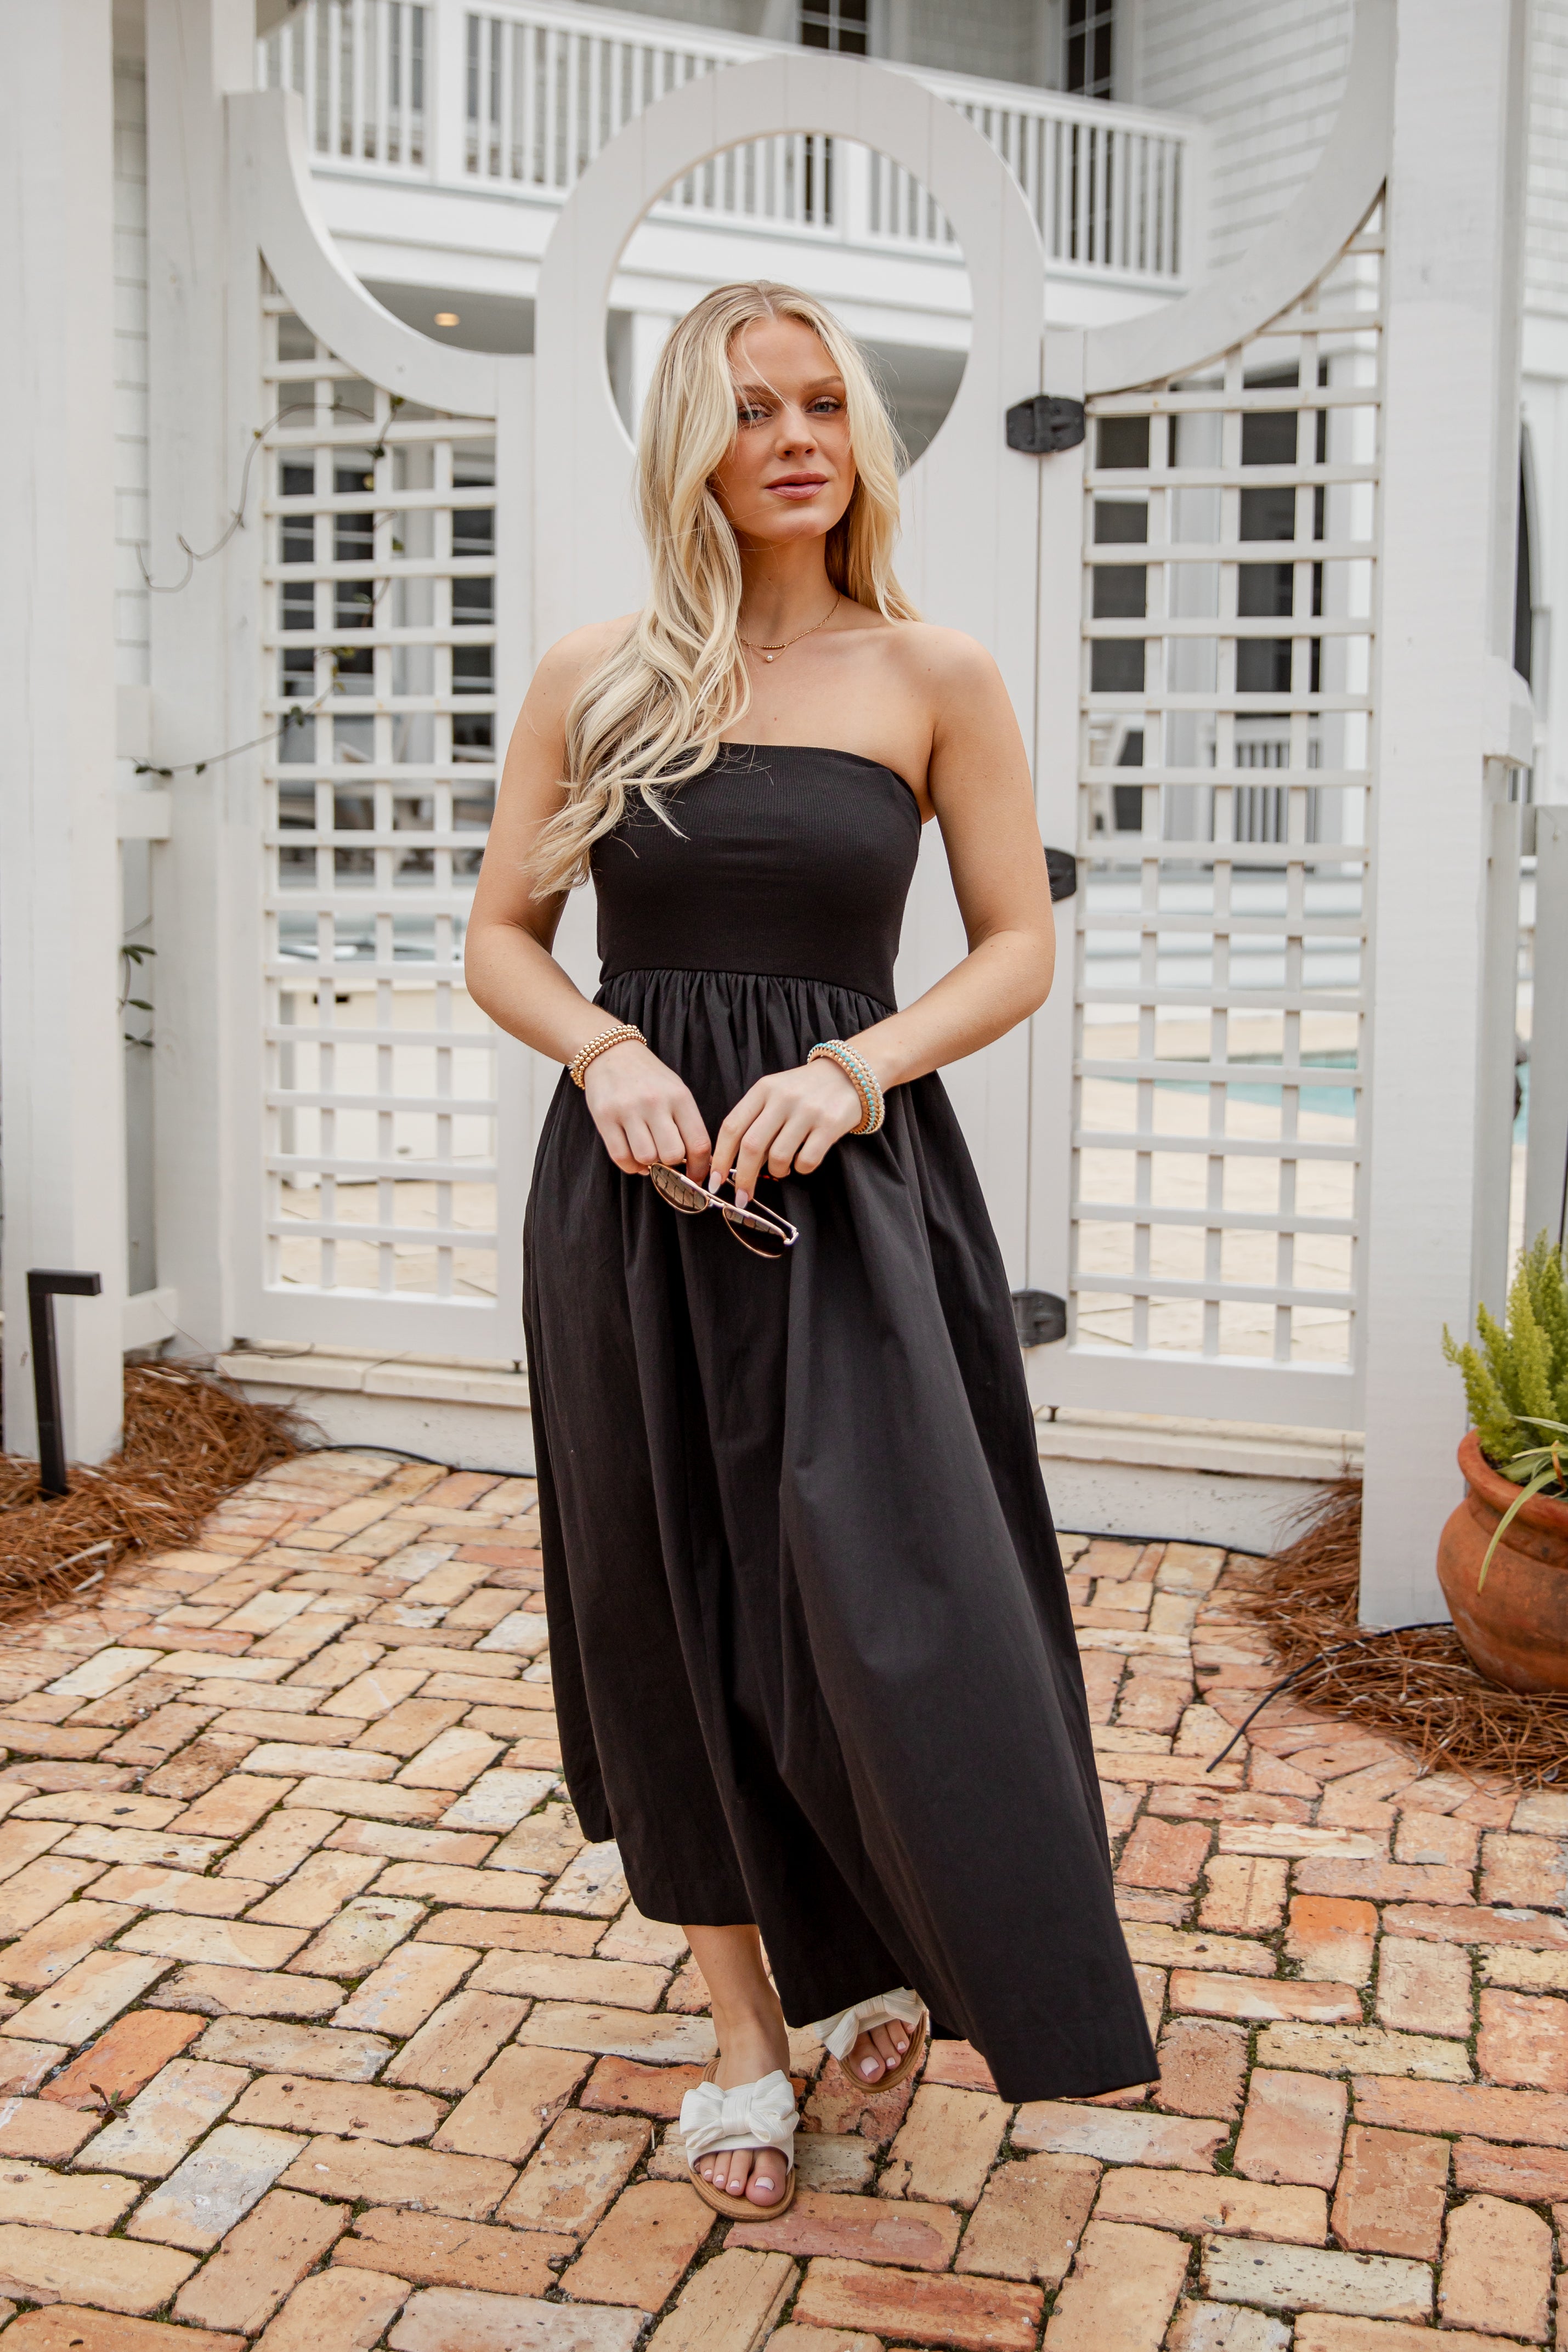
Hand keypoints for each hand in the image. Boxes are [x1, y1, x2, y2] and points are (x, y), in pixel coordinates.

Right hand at [582, 1040, 711, 1180]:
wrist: (611, 1053)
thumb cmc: (649, 1078)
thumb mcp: (676, 1091)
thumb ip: (687, 1124)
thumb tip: (697, 1163)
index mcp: (679, 1097)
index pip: (698, 1143)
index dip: (700, 1169)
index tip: (696, 1177)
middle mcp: (655, 1102)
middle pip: (672, 1155)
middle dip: (672, 1165)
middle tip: (667, 1161)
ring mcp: (628, 1109)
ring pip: (646, 1158)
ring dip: (649, 1165)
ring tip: (649, 1156)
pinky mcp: (604, 1117)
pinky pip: (621, 1157)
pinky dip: (630, 1166)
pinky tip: (634, 1159)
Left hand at [709, 1058, 864, 1199]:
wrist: (850, 1074)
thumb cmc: (805, 1090)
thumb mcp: (775, 1093)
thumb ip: (755, 1121)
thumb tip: (737, 1164)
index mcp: (763, 1089)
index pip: (731, 1127)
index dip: (719, 1158)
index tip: (714, 1181)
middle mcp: (782, 1098)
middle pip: (751, 1146)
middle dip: (743, 1178)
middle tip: (741, 1197)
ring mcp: (807, 1111)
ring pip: (778, 1157)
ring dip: (776, 1172)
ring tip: (782, 1169)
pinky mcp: (830, 1125)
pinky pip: (807, 1161)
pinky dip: (801, 1169)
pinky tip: (802, 1162)